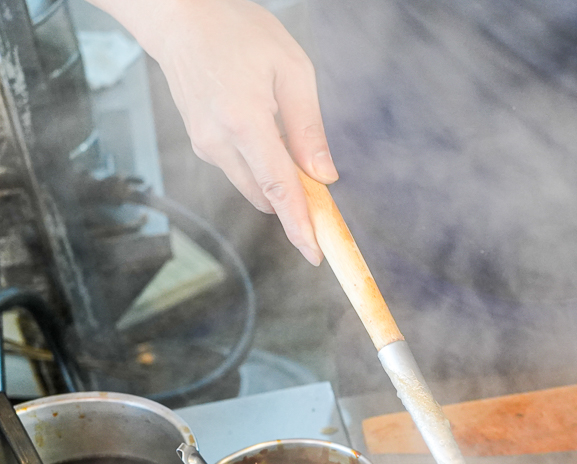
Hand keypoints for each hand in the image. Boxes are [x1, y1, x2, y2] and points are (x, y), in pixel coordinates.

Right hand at [107, 0, 335, 263]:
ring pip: (254, 186)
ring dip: (278, 182)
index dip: (299, 225)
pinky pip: (240, 170)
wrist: (179, 16)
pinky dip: (262, 167)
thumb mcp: (291, 70)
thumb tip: (324, 177)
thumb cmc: (238, 32)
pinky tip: (268, 134)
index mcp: (244, 122)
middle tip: (321, 186)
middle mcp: (218, 141)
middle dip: (296, 201)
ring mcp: (205, 145)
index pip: (278, 188)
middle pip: (266, 196)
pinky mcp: (201, 143)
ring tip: (289, 140)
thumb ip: (308, 128)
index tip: (315, 253)